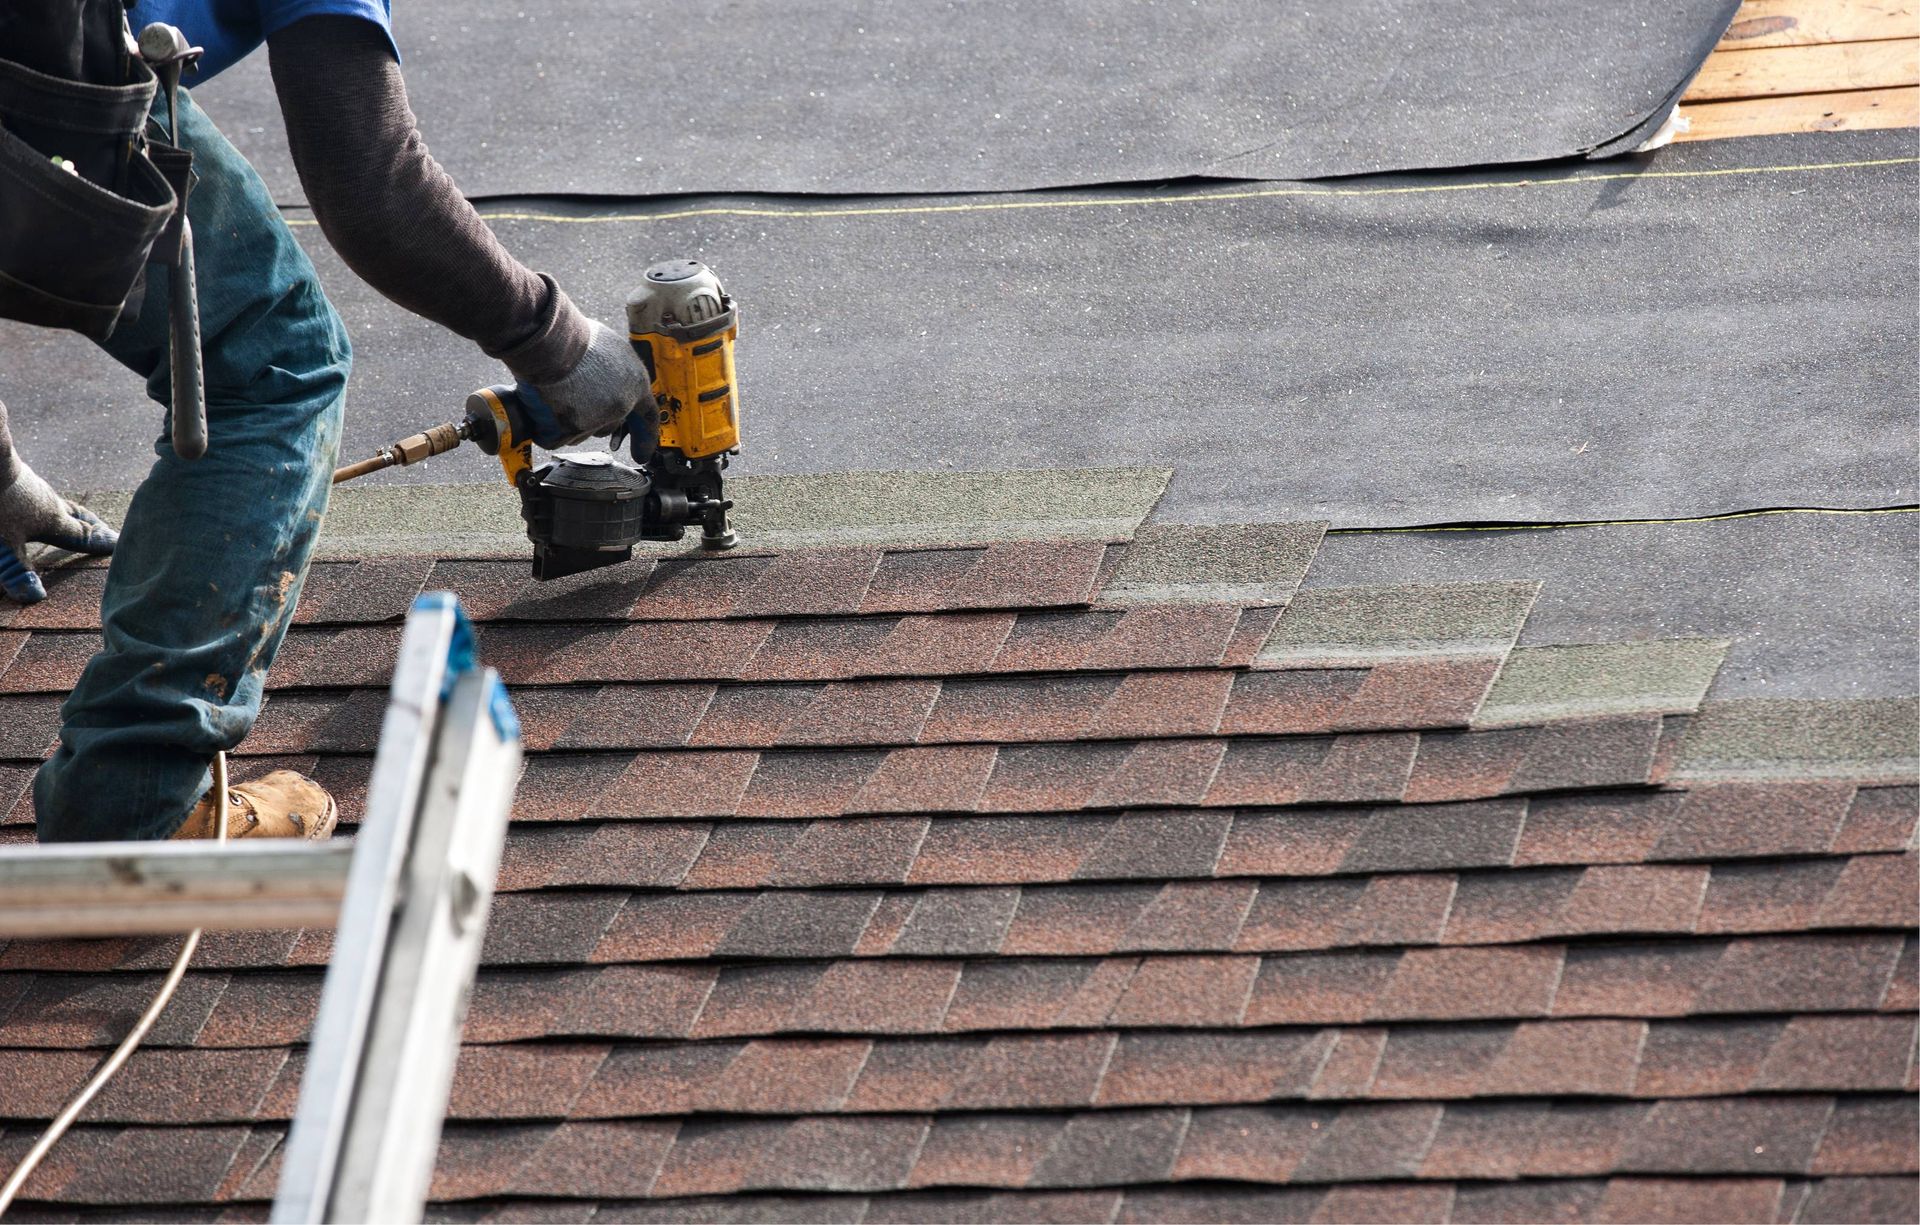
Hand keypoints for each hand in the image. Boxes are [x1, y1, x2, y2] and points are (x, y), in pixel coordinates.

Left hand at [0, 454, 117, 604]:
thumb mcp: (3, 544)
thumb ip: (17, 570)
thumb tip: (35, 597)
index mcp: (53, 521)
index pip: (82, 535)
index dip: (100, 543)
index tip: (119, 545)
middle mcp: (49, 502)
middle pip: (78, 514)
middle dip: (92, 524)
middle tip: (106, 530)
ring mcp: (33, 485)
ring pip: (58, 501)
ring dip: (70, 511)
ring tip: (72, 516)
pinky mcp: (15, 474)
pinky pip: (38, 491)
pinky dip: (45, 500)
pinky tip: (34, 499)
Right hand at [521, 320, 655, 446]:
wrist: (552, 343)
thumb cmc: (578, 338)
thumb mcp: (612, 347)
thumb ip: (618, 369)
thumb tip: (613, 376)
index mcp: (635, 384)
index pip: (647, 418)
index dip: (645, 438)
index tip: (643, 454)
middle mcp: (620, 406)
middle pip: (608, 425)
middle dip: (594, 416)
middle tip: (575, 395)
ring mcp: (597, 419)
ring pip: (583, 432)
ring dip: (569, 420)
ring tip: (558, 391)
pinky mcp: (572, 428)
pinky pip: (556, 438)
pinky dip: (547, 428)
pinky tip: (544, 409)